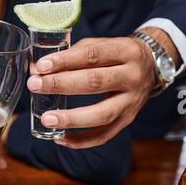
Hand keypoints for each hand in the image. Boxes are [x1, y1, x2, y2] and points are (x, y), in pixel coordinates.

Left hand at [27, 37, 157, 148]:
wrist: (150, 66)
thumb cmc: (117, 53)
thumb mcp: (101, 44)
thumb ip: (71, 54)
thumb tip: (38, 68)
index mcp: (125, 51)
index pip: (92, 55)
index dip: (65, 60)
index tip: (41, 65)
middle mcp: (132, 76)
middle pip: (95, 82)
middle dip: (61, 84)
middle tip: (34, 85)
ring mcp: (132, 101)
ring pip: (102, 114)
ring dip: (72, 118)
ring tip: (47, 119)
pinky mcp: (128, 119)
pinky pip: (105, 135)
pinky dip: (82, 140)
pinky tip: (60, 138)